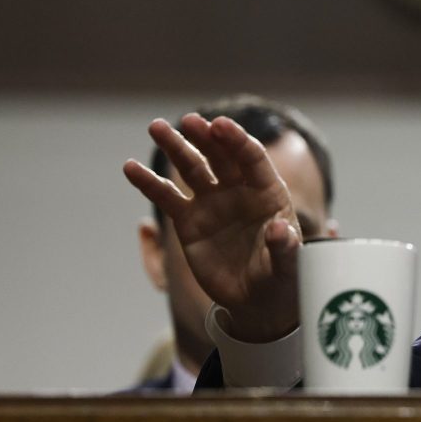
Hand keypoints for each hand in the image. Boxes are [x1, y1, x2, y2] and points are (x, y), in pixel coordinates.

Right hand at [123, 114, 301, 341]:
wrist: (258, 300)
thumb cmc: (282, 277)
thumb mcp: (290, 266)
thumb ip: (285, 247)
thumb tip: (280, 230)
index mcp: (268, 191)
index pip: (252, 157)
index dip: (236, 140)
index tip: (219, 125)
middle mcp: (239, 190)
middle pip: (220, 155)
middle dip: (205, 136)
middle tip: (188, 121)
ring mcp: (212, 202)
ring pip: (192, 168)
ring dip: (175, 147)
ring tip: (156, 127)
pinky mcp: (189, 221)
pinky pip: (167, 197)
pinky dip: (149, 183)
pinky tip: (131, 168)